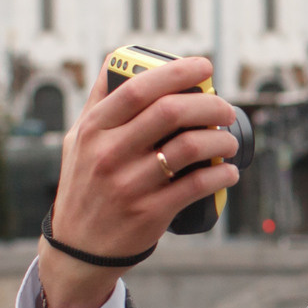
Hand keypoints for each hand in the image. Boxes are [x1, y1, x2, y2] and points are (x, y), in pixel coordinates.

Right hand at [35, 55, 240, 307]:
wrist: (78, 248)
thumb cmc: (85, 185)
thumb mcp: (78, 140)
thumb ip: (99, 102)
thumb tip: (121, 59)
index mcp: (94, 129)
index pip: (138, 88)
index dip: (177, 71)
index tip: (205, 67)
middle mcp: (109, 154)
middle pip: (171, 112)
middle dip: (209, 104)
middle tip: (225, 108)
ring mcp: (129, 184)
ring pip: (190, 147)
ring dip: (221, 139)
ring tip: (229, 141)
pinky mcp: (150, 212)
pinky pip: (196, 185)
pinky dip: (221, 174)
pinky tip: (229, 171)